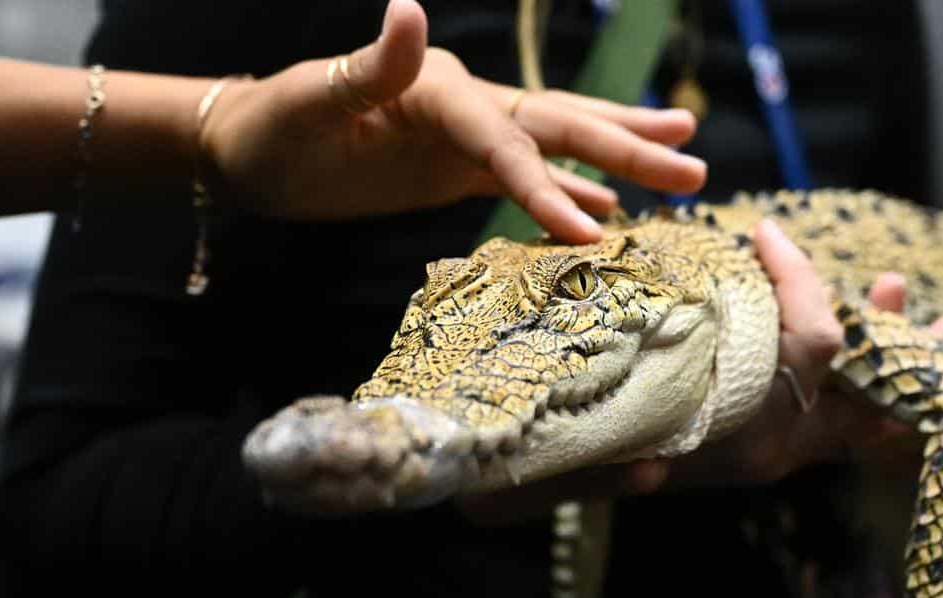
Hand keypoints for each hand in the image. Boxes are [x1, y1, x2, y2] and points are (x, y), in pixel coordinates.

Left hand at [201, 0, 705, 242]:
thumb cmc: (273, 127)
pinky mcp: (458, 167)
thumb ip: (372, 65)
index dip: (550, 186)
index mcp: (439, 87)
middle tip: (694, 166)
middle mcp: (466, 104)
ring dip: (618, 160)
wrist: (249, 150)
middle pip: (560, 127)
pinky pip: (527, 179)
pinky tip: (607, 212)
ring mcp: (467, 137)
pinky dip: (569, 193)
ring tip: (682, 165)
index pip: (508, 140)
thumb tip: (411, 6)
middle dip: (627, 149)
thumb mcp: (314, 99)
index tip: (594, 231)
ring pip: (558, 146)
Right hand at [458, 219, 942, 522]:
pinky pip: (839, 403)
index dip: (806, 288)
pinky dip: (869, 362)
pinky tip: (878, 314)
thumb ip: (604, 478)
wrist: (529, 475)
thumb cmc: (545, 461)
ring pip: (870, 402)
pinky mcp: (764, 433)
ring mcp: (775, 442)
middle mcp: (772, 447)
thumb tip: (644, 481)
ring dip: (915, 352)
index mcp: (739, 446)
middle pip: (880, 396)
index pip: (811, 355)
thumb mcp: (571, 469)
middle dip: (939, 352)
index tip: (768, 235)